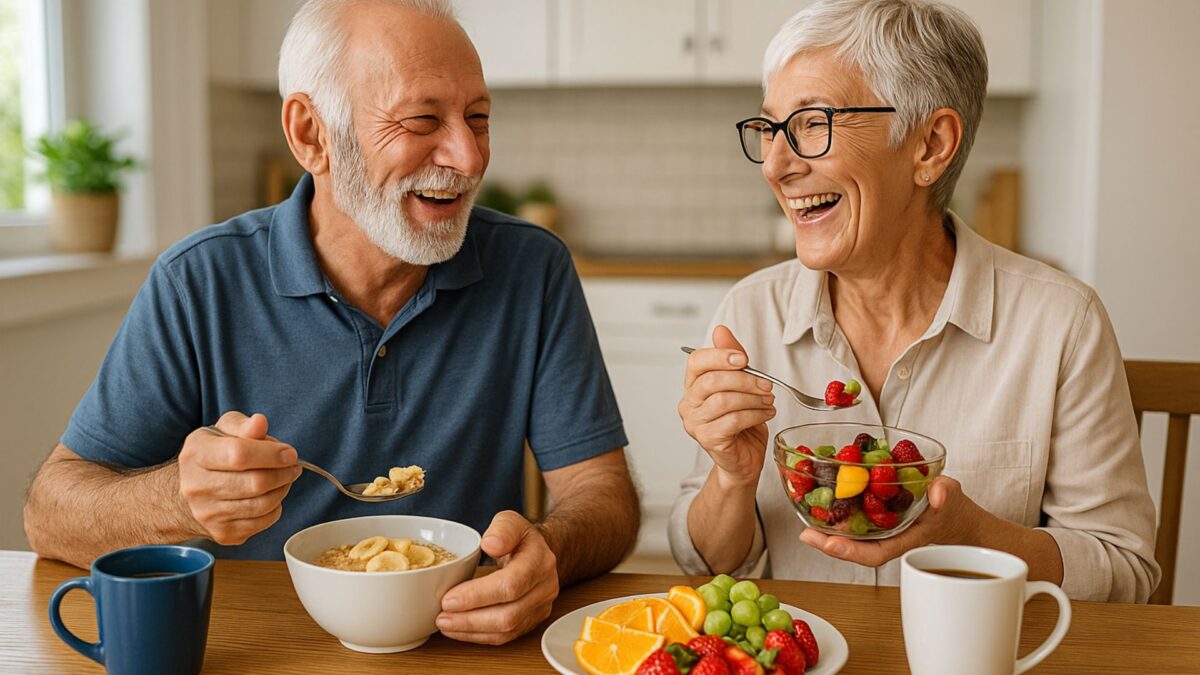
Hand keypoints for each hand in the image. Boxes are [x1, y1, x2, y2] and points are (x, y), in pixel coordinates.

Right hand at [177, 411, 300, 544]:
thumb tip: (259, 423)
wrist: (189, 492)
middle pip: (255, 483)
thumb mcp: (223, 430)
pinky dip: (276, 507)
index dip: (272, 454)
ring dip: (282, 489)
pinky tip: (272, 495)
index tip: (289, 453)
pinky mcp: (223, 533)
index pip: (239, 454)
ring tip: (285, 477)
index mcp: (196, 454)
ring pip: (262, 504)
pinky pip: (263, 521)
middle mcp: (197, 487)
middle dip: (283, 472)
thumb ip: (243, 424)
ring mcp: (208, 514)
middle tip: (293, 465)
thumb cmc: (213, 455)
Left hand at [437, 510, 558, 644]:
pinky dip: (480, 636)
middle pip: (508, 614)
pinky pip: (506, 636)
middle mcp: (545, 588)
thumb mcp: (511, 521)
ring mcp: (540, 607)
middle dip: (471, 619)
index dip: (477, 595)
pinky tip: (460, 629)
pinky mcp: (532, 621)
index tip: (449, 598)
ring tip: (446, 623)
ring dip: (472, 630)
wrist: (540, 554)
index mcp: (540, 561)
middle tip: (442, 616)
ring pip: (506, 630)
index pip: (510, 585)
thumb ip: (502, 528)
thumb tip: (491, 544)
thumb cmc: (521, 538)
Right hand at [679, 324, 775, 487]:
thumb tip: (720, 330)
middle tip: (766, 385)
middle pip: (712, 380)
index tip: (744, 359)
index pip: (696, 362)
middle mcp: (688, 404)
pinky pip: (733, 420)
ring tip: (768, 401)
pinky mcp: (708, 440)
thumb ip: (731, 358)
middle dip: (745, 380)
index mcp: (693, 386)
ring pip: (724, 400)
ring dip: (753, 399)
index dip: (720, 356)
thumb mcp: (740, 385)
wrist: (743, 459)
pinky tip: (765, 414)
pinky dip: (755, 415)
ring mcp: (695, 423)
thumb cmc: (741, 423)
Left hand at [798, 476, 989, 566]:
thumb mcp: (951, 496)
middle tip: (806, 535)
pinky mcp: (873, 520)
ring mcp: (879, 531)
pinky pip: (851, 523)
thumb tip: (938, 494)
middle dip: (829, 545)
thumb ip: (945, 494)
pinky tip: (817, 508)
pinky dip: (834, 517)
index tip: (831, 545)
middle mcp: (887, 538)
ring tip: (805, 527)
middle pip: (855, 549)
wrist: (951, 513)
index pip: (876, 553)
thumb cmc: (950, 507)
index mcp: (905, 538)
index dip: (853, 552)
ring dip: (826, 533)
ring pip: (849, 538)